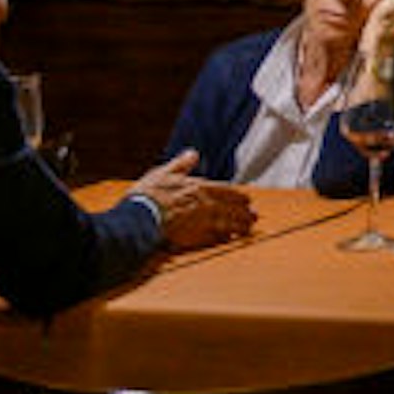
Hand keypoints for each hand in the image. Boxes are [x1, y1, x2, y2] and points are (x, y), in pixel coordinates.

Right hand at [129, 153, 256, 252]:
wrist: (139, 219)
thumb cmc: (147, 197)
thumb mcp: (162, 174)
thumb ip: (181, 165)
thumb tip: (193, 153)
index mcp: (199, 187)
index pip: (227, 191)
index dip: (238, 196)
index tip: (248, 200)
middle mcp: (206, 203)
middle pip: (233, 208)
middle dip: (245, 213)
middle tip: (254, 217)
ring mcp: (203, 221)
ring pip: (229, 223)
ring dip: (240, 226)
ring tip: (248, 229)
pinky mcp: (197, 237)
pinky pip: (216, 237)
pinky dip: (225, 237)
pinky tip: (229, 239)